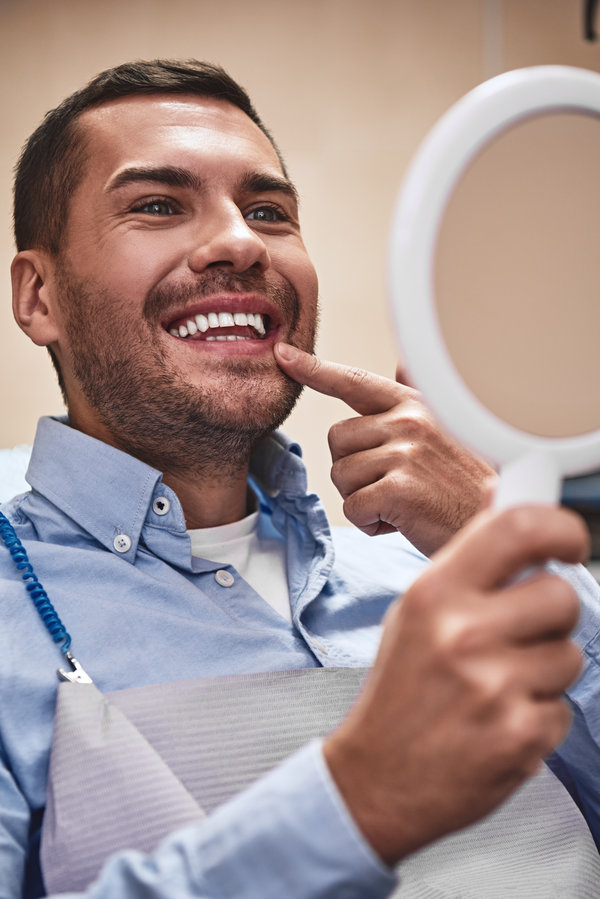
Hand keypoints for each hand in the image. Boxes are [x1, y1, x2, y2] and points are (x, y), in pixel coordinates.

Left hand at [274, 343, 495, 555]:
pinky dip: (370, 523)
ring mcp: (404, 453)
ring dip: (363, 498)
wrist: (494, 523)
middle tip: (392, 484)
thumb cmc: (463, 485)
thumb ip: (414, 402)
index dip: (314, 368)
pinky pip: (353, 507)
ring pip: (341, 476)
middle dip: (353, 469)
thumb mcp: (443, 433)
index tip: (283, 354)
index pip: (354, 380)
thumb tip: (402, 364)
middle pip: (336, 440)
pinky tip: (401, 521)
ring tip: (401, 503)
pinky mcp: (398, 488)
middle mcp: (408, 421)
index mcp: (414, 405)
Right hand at [322, 504, 587, 864]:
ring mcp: (494, 687)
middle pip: (561, 595)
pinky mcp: (520, 736)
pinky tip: (499, 721)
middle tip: (521, 633)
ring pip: (570, 654)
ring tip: (499, 685)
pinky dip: (538, 715)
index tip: (569, 542)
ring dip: (546, 669)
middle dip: (552, 614)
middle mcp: (464, 633)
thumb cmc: (399, 689)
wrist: (377, 778)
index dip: (561, 528)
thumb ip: (467, 557)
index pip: (520, 528)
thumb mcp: (417, 610)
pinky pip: (563, 708)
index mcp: (435, 593)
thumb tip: (501, 497)